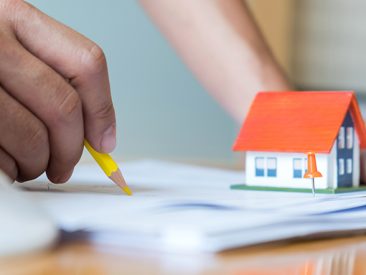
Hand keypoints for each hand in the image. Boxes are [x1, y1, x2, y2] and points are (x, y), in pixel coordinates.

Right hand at [0, 0, 115, 182]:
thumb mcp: (11, 49)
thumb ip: (51, 79)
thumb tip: (98, 133)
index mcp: (16, 18)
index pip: (86, 63)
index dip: (102, 109)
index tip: (104, 140)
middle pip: (63, 106)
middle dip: (72, 148)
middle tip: (65, 164)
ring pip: (32, 136)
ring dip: (40, 162)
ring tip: (33, 164)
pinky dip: (11, 168)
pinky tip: (7, 162)